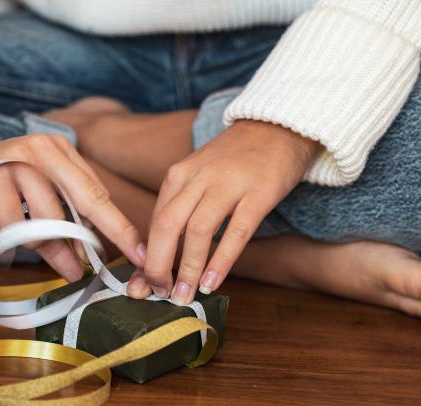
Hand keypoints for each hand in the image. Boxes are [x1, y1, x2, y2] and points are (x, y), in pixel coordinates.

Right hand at [0, 132, 145, 280]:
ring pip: (50, 216)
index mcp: (60, 152)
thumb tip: (84, 259)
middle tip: (120, 269)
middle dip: (107, 238)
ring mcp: (19, 159)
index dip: (121, 227)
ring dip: (57, 250)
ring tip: (64, 269)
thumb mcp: (29, 199)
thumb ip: (57, 218)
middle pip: (87, 200)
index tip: (144, 255)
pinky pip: (16, 222)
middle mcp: (44, 149)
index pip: (98, 193)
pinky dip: (14, 242)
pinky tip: (6, 247)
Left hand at [136, 120, 319, 303]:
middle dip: (159, 265)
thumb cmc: (234, 159)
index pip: (156, 221)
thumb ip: (181, 208)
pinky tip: (213, 281)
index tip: (143, 284)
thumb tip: (159, 252)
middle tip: (159, 294)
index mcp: (179, 175)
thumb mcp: (197, 176)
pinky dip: (222, 260)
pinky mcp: (259, 193)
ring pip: (198, 231)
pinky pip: (236, 231)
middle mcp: (198, 178)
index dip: (148, 257)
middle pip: (168, 226)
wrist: (277, 126)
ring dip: (189, 268)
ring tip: (185, 295)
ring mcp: (229, 184)